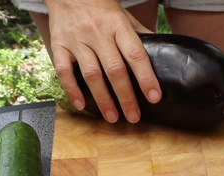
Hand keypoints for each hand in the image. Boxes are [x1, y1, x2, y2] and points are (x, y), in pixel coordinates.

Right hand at [44, 0, 161, 122]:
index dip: (146, 77)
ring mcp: (77, 40)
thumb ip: (142, 36)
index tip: (154, 97)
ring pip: (91, 74)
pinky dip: (72, 90)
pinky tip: (82, 105)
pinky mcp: (59, 45)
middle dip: (126, 96)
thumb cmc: (103, 9)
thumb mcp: (126, 18)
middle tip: (134, 117)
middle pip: (115, 69)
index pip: (136, 55)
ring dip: (103, 99)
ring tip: (112, 117)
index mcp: (119, 27)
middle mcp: (98, 33)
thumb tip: (164, 54)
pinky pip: (64, 71)